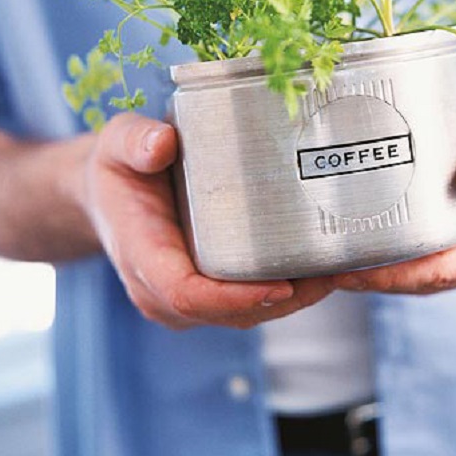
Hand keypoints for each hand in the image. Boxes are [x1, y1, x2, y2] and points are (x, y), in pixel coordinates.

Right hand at [81, 113, 333, 328]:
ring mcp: (187, 299)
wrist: (110, 197)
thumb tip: (163, 144)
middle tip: (338, 272)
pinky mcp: (209, 292)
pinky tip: (326, 269)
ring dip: (299, 299)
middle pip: (231, 313)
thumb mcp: (117, 143)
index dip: (235, 297)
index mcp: (142, 256)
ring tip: (345, 271)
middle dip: (288, 299)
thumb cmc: (119, 169)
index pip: (187, 293)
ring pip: (249, 314)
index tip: (283, 284)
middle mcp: (164, 291)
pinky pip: (251, 303)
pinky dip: (291, 291)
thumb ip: (136, 141)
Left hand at [333, 71, 455, 293]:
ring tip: (323, 265)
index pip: (443, 271)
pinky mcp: (443, 245)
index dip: (395, 276)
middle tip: (322, 269)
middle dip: (371, 280)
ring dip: (369, 275)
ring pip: (410, 279)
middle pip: (419, 282)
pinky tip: (342, 250)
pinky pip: (407, 262)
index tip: (352, 270)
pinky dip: (376, 259)